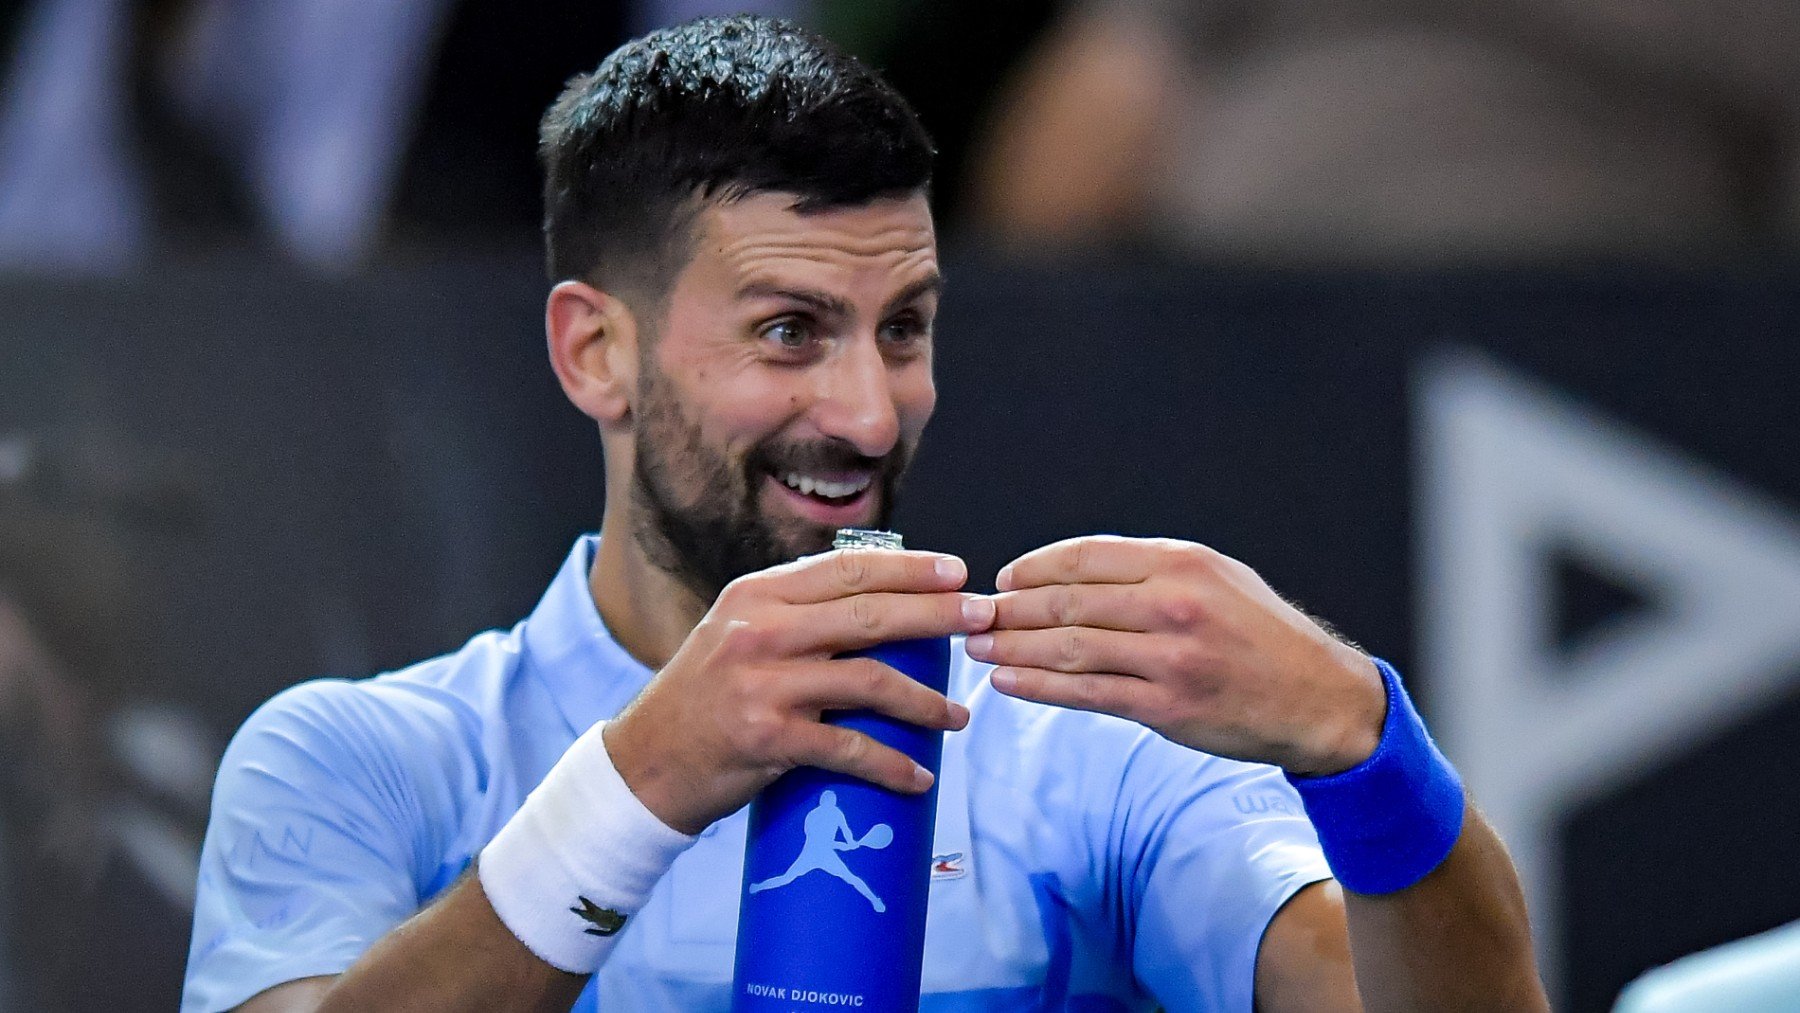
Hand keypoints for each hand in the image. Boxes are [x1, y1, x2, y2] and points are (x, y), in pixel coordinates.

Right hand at [605, 549, 992, 833]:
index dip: (910, 568)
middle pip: (870, 614)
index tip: (957, 572)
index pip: (848, 569)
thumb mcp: (737, 633)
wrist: (645, 765)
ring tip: (958, 715)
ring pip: (871, 681)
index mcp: (756, 595)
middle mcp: (760, 631)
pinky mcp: (768, 739)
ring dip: (926, 700)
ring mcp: (763, 685)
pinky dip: (892, 766)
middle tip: (984, 620)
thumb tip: (878, 600)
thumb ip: (794, 612)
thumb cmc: (702, 700)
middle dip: (938, 616)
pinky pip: (851, 750)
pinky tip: (919, 776)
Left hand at [965, 535, 1383, 775]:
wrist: (1319, 699)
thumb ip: (1151, 571)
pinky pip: (1086, 694)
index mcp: (1182, 563)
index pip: (1085, 556)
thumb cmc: (1261, 636)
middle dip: (1010, 609)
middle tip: (973, 615)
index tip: (1004, 579)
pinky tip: (1008, 682)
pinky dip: (1038, 687)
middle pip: (1067, 602)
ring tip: (979, 647)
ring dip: (1013, 648)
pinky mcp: (1167, 707)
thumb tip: (1072, 575)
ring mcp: (1170, 658)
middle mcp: (1173, 605)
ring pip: (1069, 648)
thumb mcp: (1217, 578)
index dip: (1034, 568)